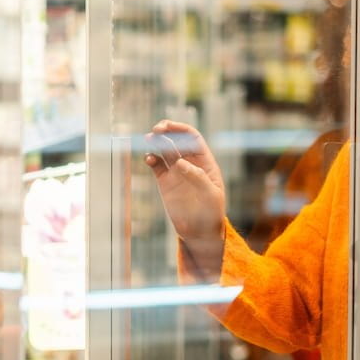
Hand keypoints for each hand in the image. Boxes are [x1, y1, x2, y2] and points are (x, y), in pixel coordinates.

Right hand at [143, 120, 225, 248]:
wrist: (200, 232)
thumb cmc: (212, 214)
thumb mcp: (211, 196)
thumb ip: (198, 178)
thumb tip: (181, 163)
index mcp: (204, 162)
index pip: (193, 138)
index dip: (181, 129)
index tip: (169, 127)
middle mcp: (189, 163)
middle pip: (176, 140)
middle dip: (166, 131)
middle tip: (156, 130)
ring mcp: (176, 172)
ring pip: (164, 150)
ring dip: (156, 142)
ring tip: (148, 140)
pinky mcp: (165, 182)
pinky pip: (156, 165)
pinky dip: (151, 159)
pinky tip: (148, 159)